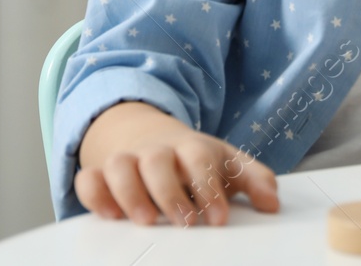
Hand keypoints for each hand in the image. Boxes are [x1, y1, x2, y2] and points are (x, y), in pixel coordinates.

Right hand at [74, 101, 279, 225]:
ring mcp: (127, 160)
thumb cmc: (197, 161)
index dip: (208, 187)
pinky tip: (109, 216)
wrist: (152, 138)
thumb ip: (254, 181)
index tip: (218, 218)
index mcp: (192, 148)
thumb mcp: (229, 165)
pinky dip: (94, 195)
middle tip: (184, 223)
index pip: (200, 159)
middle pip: (157, 160)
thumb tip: (273, 203)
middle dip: (169, 192)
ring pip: (119, 165)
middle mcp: (157, 151)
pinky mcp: (100, 174)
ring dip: (129, 192)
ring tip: (145, 221)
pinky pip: (88, 179)